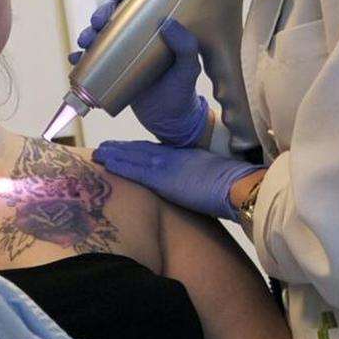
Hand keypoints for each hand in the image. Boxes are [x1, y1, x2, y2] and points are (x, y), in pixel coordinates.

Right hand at [69, 0, 208, 146]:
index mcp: (159, 29)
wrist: (169, 122)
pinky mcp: (112, 70)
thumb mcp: (189, 70)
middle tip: (97, 24)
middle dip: (101, 14)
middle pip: (116, 16)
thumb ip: (186, 47)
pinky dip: (81, 58)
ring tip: (85, 42)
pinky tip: (75, 59)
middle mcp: (139, 37)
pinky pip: (93, 60)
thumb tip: (168, 24)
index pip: (142, 1)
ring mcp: (124, 53)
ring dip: (88, 33)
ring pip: (101, 35)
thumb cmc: (182, 92)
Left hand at [92, 140, 264, 219]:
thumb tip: (197, 190)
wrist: (240, 186)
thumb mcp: (214, 180)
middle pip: (142, 150)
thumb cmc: (234, 187)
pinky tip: (107, 162)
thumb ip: (200, 181)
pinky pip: (136, 169)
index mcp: (186, 157)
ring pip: (134, 156)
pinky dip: (120, 164)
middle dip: (121, 149)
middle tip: (103, 148)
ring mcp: (168, 165)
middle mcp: (175, 157)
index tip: (123, 149)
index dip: (137, 150)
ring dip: (115, 153)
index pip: (156, 152)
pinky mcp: (164, 176)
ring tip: (98, 153)